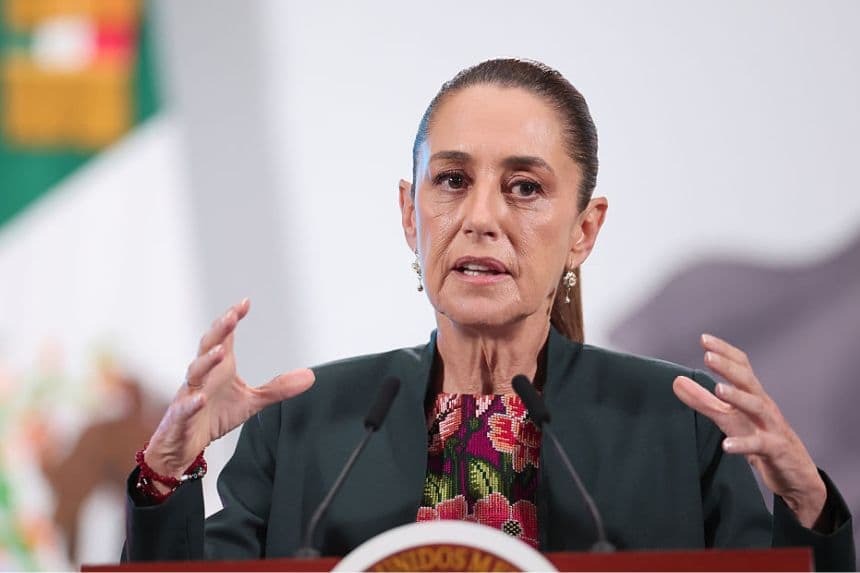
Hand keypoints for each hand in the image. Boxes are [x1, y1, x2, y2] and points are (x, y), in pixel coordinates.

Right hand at [144, 298, 314, 481]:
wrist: (185, 444)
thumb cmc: (215, 415)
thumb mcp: (252, 402)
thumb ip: (279, 388)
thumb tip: (310, 376)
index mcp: (219, 368)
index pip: (224, 338)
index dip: (232, 319)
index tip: (245, 303)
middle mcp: (203, 376)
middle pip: (207, 347)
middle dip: (218, 331)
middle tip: (231, 317)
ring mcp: (189, 394)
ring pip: (195, 372)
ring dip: (207, 361)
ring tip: (220, 352)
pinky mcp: (180, 417)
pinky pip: (184, 408)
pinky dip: (192, 403)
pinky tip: (201, 399)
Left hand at [672, 334, 825, 527]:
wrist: (794, 472)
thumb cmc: (759, 437)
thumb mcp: (729, 418)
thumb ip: (703, 400)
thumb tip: (676, 381)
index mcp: (753, 395)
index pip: (742, 366)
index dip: (725, 352)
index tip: (704, 339)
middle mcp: (764, 406)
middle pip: (748, 381)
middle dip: (729, 368)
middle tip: (708, 356)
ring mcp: (772, 427)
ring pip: (757, 407)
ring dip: (738, 397)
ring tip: (718, 389)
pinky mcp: (775, 449)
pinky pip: (760, 445)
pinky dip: (743, 444)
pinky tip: (726, 445)